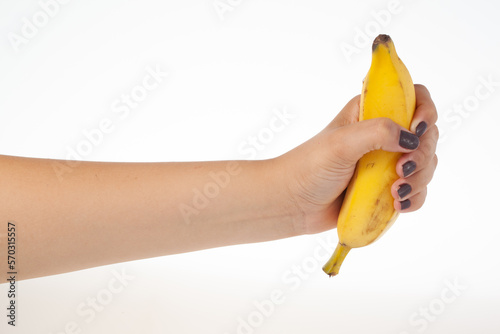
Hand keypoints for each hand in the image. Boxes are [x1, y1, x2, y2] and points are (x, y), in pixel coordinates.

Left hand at [279, 84, 437, 233]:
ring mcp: (386, 163)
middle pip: (426, 135)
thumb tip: (411, 139)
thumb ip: (377, 133)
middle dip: (422, 154)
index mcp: (370, 112)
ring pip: (425, 165)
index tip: (417, 130)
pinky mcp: (386, 188)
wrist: (293, 204)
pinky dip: (415, 198)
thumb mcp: (341, 143)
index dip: (425, 110)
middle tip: (401, 169)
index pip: (413, 97)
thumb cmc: (309, 167)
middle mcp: (382, 135)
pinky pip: (416, 191)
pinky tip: (399, 204)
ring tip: (395, 191)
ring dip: (419, 178)